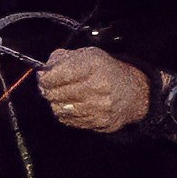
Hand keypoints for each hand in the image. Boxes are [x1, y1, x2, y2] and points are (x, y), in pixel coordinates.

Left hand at [35, 45, 149, 133]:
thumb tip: (42, 69)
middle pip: (54, 93)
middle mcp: (97, 87)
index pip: (55, 75)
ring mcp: (99, 107)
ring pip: (59, 108)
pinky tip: (73, 105)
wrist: (134, 93)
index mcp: (93, 66)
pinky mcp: (99, 122)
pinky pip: (69, 120)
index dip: (45, 77)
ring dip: (56, 102)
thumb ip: (62, 58)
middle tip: (48, 87)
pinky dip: (65, 113)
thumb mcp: (88, 55)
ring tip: (62, 96)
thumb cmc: (106, 71)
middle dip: (47, 90)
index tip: (43, 77)